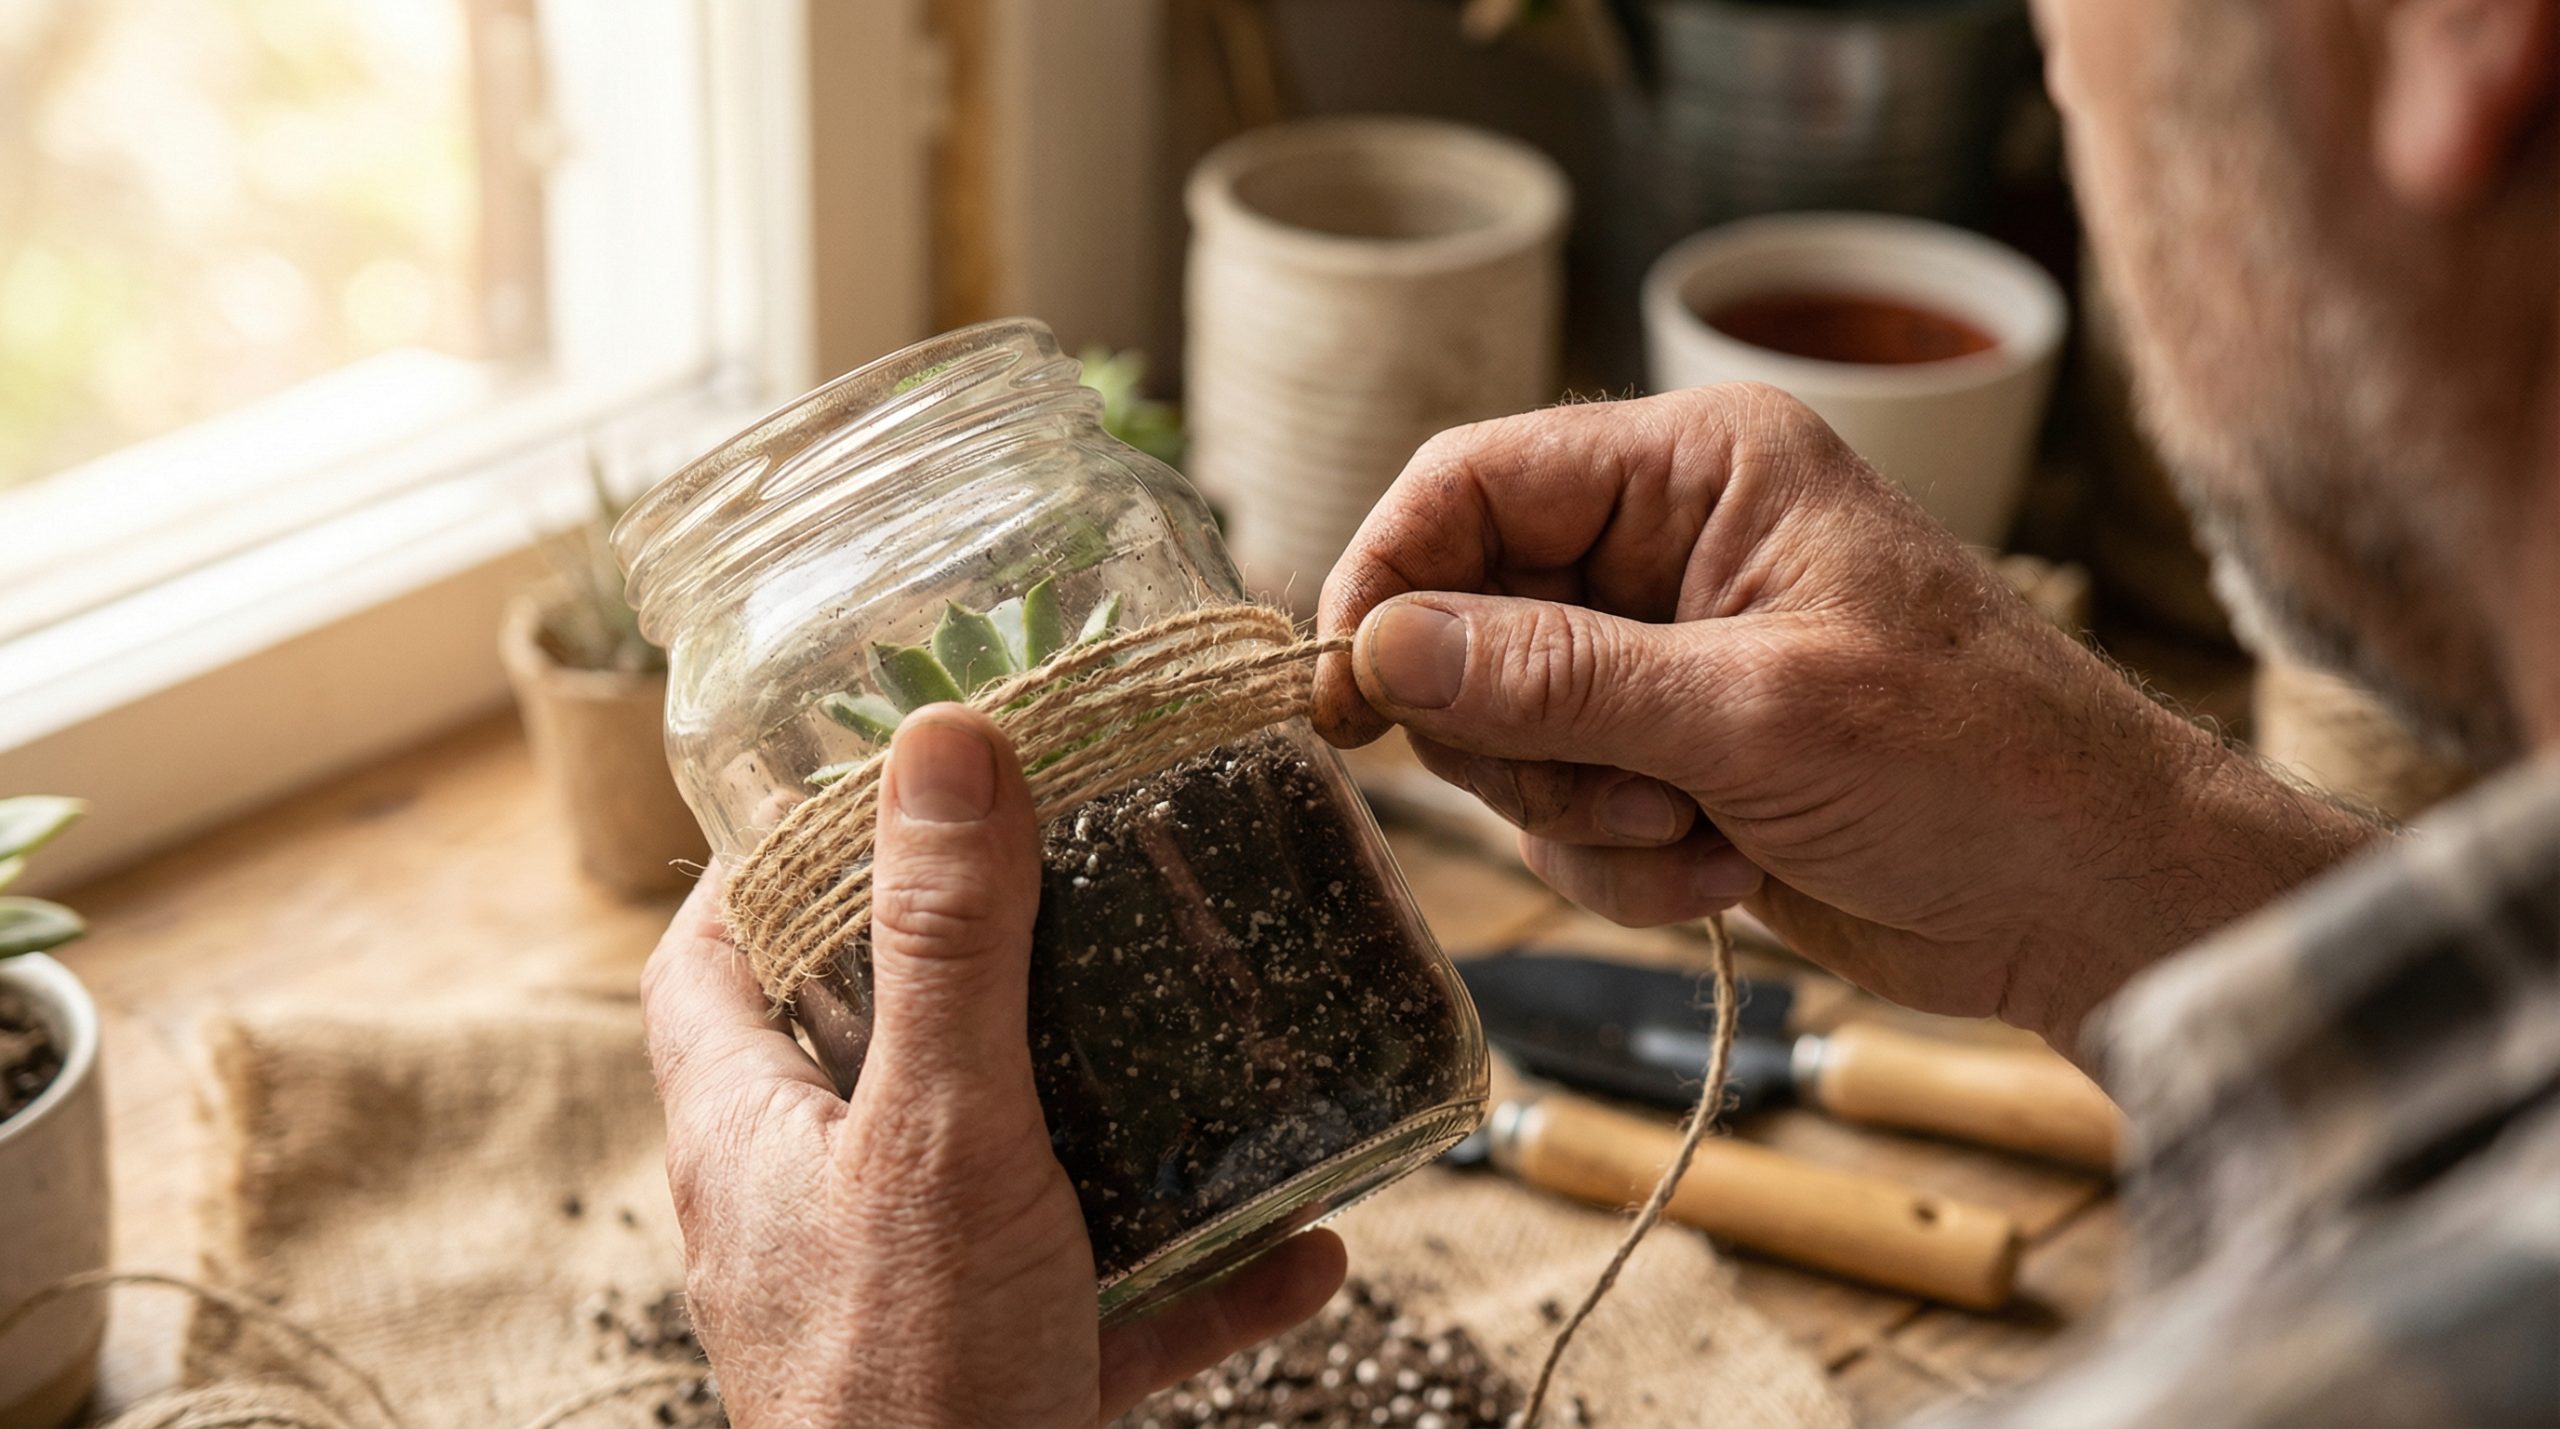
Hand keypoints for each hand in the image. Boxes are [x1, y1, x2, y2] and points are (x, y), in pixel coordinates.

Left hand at [642, 708, 1345, 1428]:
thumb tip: (940, 741)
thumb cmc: (911, 1379)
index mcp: (753, 1128)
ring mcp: (907, 1296)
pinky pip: (1108, 1299)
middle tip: (1083, 878)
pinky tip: (1307, 1242)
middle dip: (975, 963)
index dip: (777, 856)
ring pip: (1004, 1168)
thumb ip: (949, 945)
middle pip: (870, 1043)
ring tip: (1205, 1032)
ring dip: (1107, 1110)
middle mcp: (813, 1206)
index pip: (715, 952)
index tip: (883, 781)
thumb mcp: (939, 1133)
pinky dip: (1198, 1270)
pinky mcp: (1000, 1377)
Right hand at [1317, 385, 2377, 1047]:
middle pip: (1466, 618)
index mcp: (1698, 467)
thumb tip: (1380, 648)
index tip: (1343, 697)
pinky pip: (1563, 815)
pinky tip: (1729, 872)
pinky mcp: (1673, 763)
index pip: (1472, 480)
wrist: (2096, 902)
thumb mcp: (1753, 711)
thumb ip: (1554, 677)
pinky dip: (1625, 866)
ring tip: (1699, 834)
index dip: (1389, 577)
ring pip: (1506, 735)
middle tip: (1614, 789)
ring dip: (1583, 814)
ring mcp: (1667, 662)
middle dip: (1522, 735)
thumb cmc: (1981, 764)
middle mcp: (1668, 547)